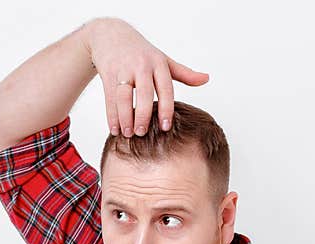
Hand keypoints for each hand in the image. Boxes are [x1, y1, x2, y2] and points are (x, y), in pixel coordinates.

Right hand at [81, 17, 209, 136]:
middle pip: (144, 93)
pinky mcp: (108, 74)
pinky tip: (115, 129)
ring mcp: (123, 69)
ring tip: (127, 134)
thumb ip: (184, 73)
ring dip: (125, 117)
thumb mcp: (163, 60)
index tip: (165, 127)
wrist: (112, 36)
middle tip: (142, 133)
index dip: (166, 108)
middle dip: (143, 115)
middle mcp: (141, 66)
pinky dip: (112, 116)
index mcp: (158, 63)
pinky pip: (110, 98)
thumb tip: (206, 79)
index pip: (165, 88)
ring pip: (124, 97)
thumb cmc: (142, 53)